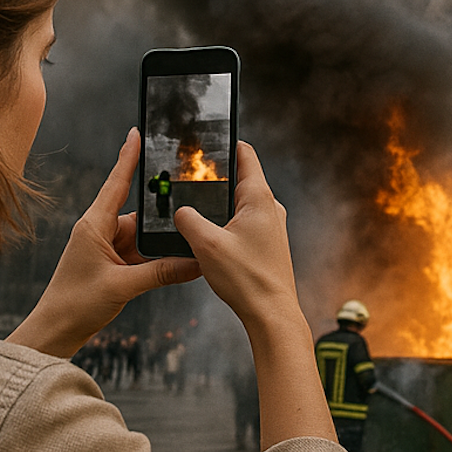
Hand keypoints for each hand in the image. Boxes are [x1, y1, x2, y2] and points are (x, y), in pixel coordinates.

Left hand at [6, 129, 200, 358]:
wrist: (56, 331)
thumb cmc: (75, 304)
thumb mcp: (123, 286)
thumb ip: (161, 273)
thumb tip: (195, 263)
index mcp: (94, 225)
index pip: (116, 183)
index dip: (128, 157)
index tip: (137, 133)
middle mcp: (99, 231)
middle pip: (138, 214)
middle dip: (160, 217)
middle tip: (186, 210)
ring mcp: (106, 248)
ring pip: (142, 237)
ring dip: (159, 245)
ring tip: (183, 248)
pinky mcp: (112, 265)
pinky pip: (140, 255)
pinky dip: (155, 260)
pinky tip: (173, 266)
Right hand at [174, 142, 335, 449]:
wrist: (272, 314)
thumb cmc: (246, 279)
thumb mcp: (206, 245)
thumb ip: (188, 220)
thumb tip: (180, 211)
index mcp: (259, 198)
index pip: (245, 155)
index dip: (226, 143)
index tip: (209, 137)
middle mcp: (269, 208)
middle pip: (241, 179)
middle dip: (217, 176)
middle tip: (192, 174)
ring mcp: (271, 227)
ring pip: (241, 203)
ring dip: (221, 203)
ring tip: (197, 206)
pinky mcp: (268, 245)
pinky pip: (244, 223)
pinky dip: (227, 222)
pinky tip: (211, 235)